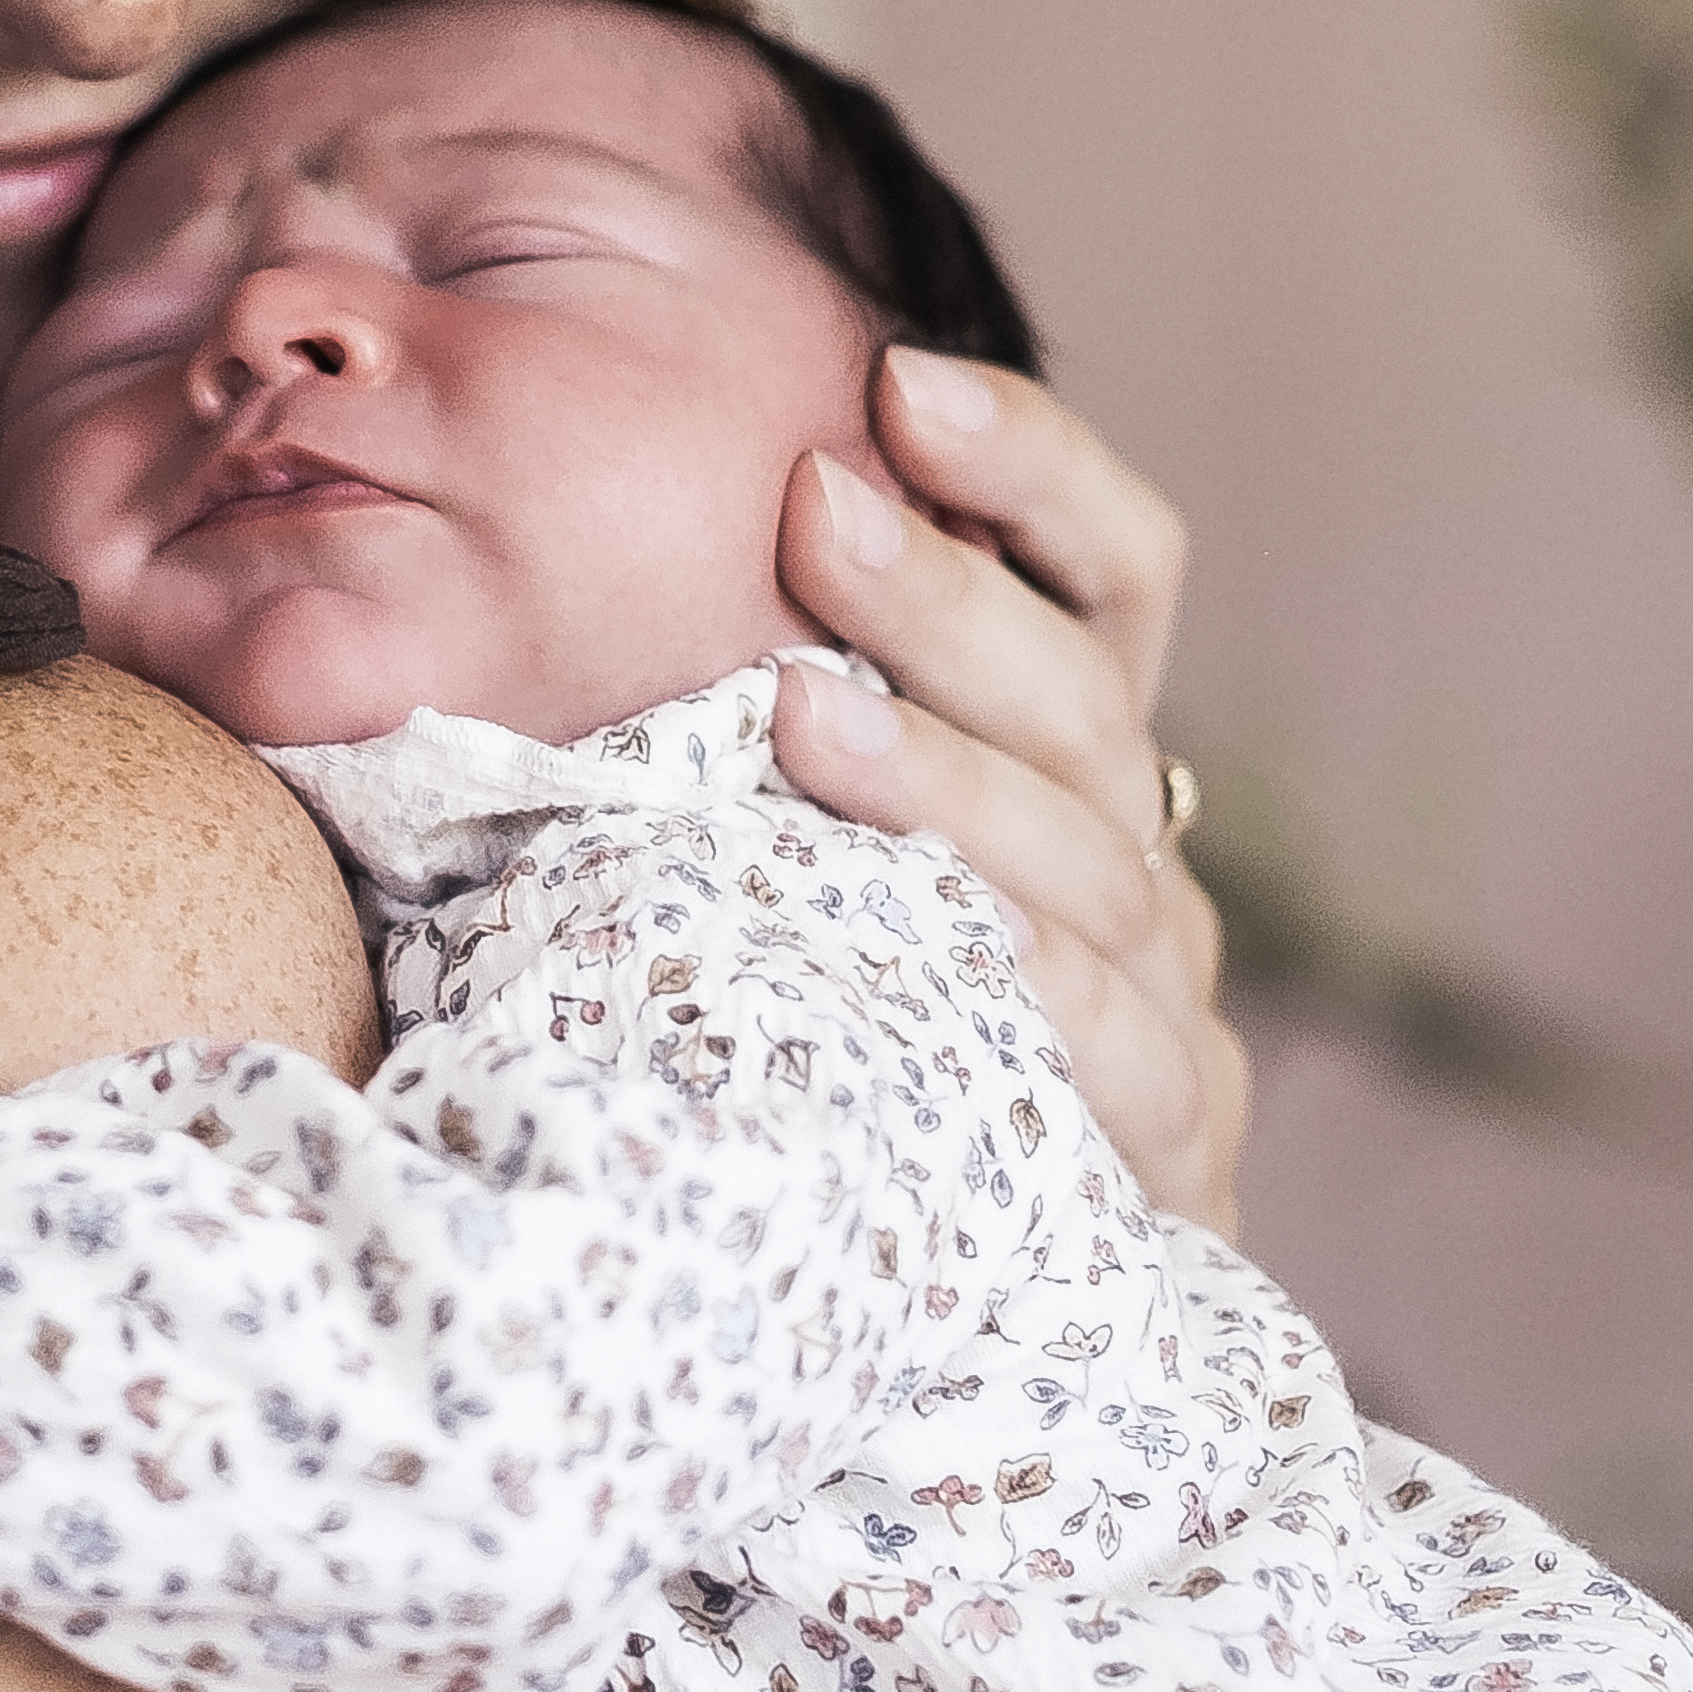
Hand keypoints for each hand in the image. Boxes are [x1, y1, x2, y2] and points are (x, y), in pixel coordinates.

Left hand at [770, 353, 1248, 1233]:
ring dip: (951, 780)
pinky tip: (938, 950)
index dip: (1032, 467)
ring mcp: (1170, 1002)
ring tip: (805, 715)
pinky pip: (1114, 1053)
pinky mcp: (1168, 1153)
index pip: (1116, 567)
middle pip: (1081, 692)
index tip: (895, 378)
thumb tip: (523, 556)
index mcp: (1071, 748)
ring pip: (1085, 863)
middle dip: (942, 592)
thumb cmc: (811, 1016)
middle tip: (812, 500)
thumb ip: (747, 707)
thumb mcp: (787, 840)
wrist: (948, 1313)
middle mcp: (1136, 854)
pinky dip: (1026, 992)